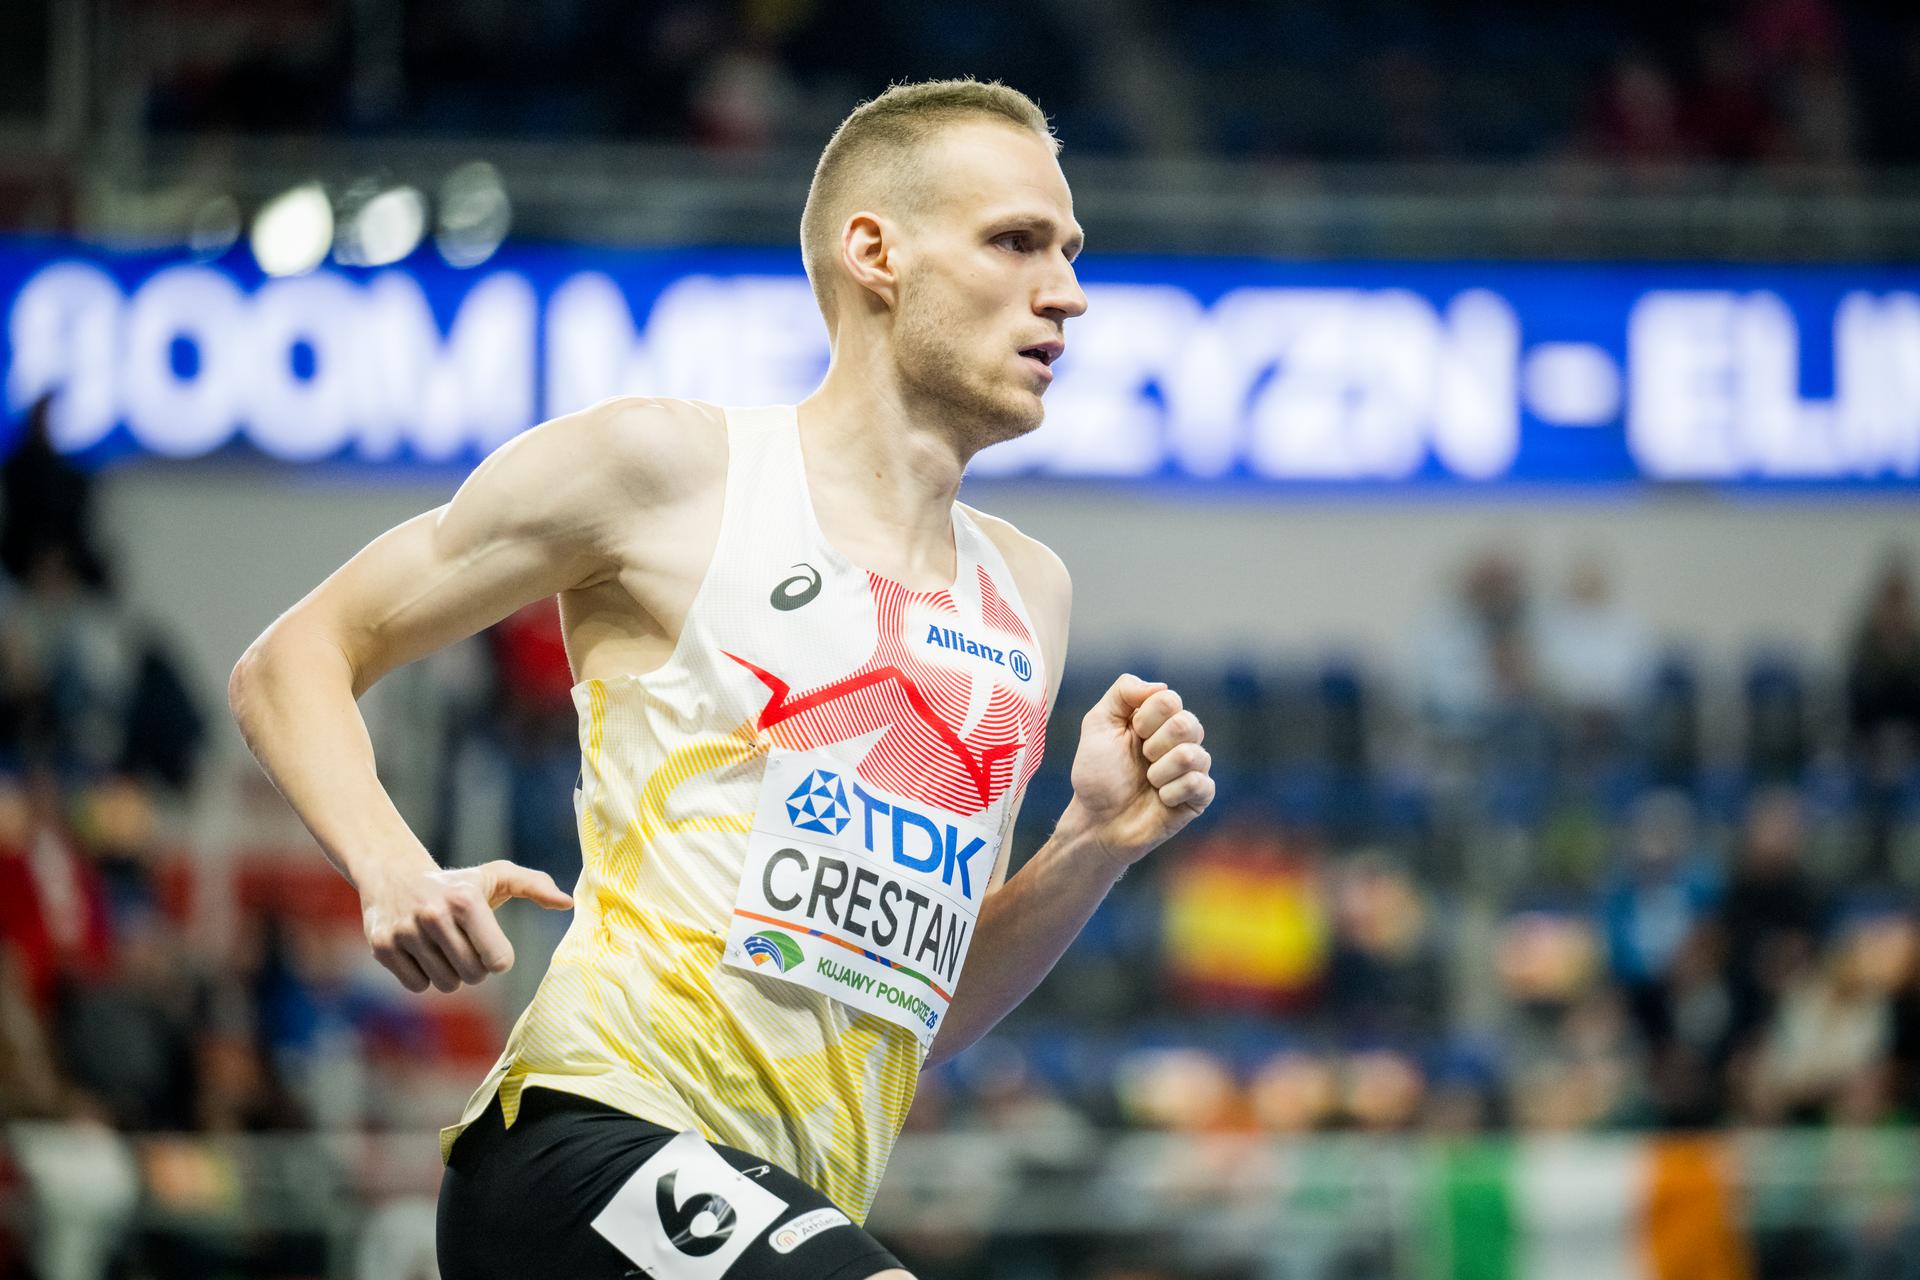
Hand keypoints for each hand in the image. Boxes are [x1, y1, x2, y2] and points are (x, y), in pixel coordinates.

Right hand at [360, 858, 573, 993]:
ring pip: (445, 984)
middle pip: (472, 976)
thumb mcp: (496, 876)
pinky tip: (420, 951)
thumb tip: (567, 903)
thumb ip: (534, 886)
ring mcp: (405, 932)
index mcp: (466, 900)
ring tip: (442, 946)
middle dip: (475, 967)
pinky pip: (417, 986)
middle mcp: (433, 915)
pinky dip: (423, 975)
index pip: (498, 961)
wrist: (394, 874)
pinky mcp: (382, 947)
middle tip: (464, 944)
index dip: (498, 958)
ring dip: (450, 972)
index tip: (490, 944)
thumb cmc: (457, 882)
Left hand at [1065, 674, 1214, 865]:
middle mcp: (1181, 740)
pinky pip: (1199, 784)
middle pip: (1187, 724)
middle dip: (1154, 745)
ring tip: (1148, 782)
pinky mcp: (1199, 796)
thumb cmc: (1098, 774)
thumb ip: (1123, 693)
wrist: (1097, 821)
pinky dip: (1171, 792)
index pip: (1170, 699)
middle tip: (1141, 760)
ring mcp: (1192, 768)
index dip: (1146, 719)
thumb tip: (1161, 686)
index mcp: (1159, 719)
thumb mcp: (1098, 724)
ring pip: (1192, 755)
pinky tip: (1161, 800)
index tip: (1131, 734)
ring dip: (1159, 772)